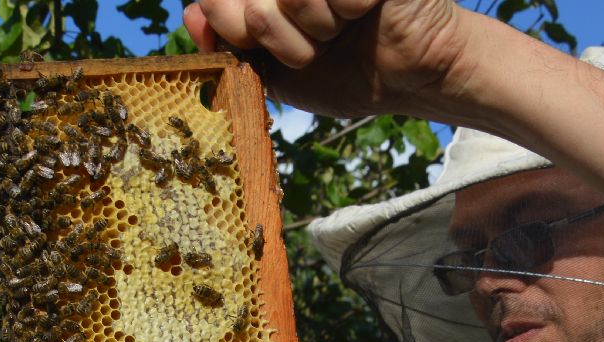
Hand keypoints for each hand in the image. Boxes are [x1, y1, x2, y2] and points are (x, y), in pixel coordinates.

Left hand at [182, 0, 475, 119]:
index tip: (253, 37)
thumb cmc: (346, 71)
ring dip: (314, 30)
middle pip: (248, 3)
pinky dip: (343, 11)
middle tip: (315, 44)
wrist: (412, 73)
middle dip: (276, 37)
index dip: (229, 22)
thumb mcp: (275, 70)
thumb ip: (230, 43)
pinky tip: (360, 13)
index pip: (219, 1)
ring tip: (339, 30)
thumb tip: (190, 12)